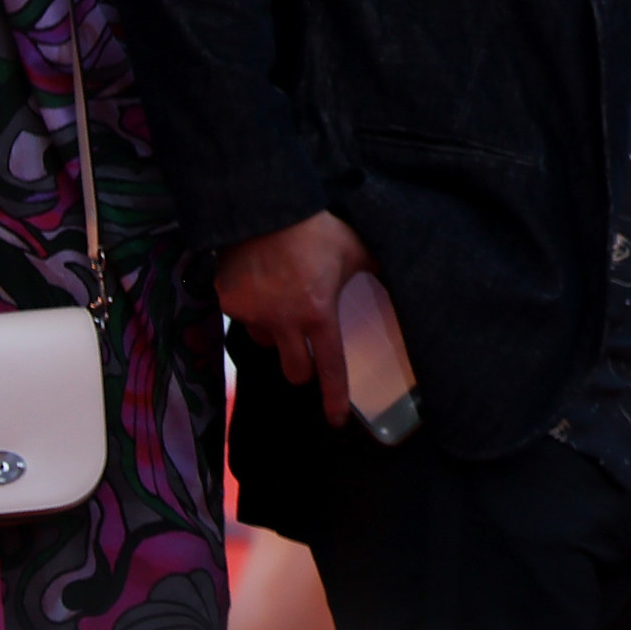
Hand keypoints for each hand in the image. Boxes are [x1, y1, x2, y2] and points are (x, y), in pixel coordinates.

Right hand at [217, 210, 375, 426]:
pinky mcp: (229, 304)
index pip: (329, 367)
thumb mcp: (356, 249)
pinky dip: (253, 310)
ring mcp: (254, 315)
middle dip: (302, 368)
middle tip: (307, 350)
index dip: (333, 397)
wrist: (266, 209)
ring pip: (267, 344)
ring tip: (284, 299)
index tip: (335, 421)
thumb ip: (376, 269)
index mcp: (320, 313)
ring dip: (277, 335)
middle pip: (294, 371)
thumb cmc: (317, 230)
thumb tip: (401, 275)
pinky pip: (244, 319)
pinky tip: (261, 283)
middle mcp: (285, 322)